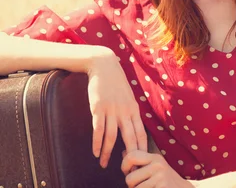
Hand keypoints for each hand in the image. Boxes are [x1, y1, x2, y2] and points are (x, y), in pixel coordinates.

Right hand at [86, 52, 147, 167]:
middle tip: (125, 170)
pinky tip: (95, 151)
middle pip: (129, 138)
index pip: (141, 134)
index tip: (140, 161)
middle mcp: (125, 111)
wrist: (104, 66)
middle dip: (128, 156)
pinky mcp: (98, 108)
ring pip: (112, 137)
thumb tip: (133, 127)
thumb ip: (130, 112)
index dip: (141, 149)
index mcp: (134, 109)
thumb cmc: (115, 83)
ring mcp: (112, 110)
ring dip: (107, 152)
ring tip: (103, 164)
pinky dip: (97, 142)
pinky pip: (98, 129)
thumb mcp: (128, 97)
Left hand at [122, 150, 198, 187]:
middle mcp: (158, 166)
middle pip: (129, 178)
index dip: (124, 166)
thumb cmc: (164, 180)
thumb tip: (123, 152)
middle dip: (132, 185)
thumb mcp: (154, 167)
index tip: (127, 172)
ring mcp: (161, 178)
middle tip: (141, 185)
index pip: (131, 156)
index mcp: (155, 158)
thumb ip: (140, 160)